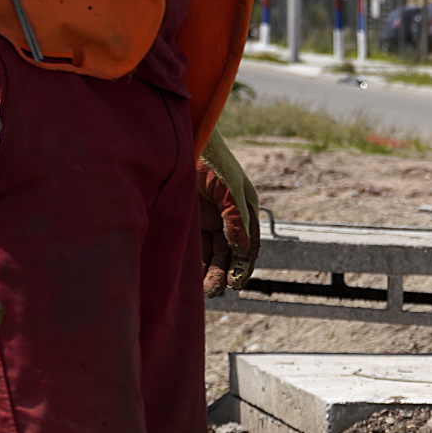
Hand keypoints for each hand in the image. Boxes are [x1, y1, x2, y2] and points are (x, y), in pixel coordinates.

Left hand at [197, 130, 259, 292]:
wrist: (183, 141)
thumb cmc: (212, 160)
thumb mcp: (229, 188)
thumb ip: (235, 217)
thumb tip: (242, 249)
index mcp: (246, 210)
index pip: (248, 244)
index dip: (243, 265)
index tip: (236, 283)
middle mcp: (230, 218)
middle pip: (231, 252)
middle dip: (225, 272)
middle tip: (217, 290)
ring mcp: (211, 219)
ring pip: (214, 253)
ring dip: (212, 272)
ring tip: (208, 290)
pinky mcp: (192, 220)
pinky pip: (197, 247)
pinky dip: (197, 263)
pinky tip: (193, 278)